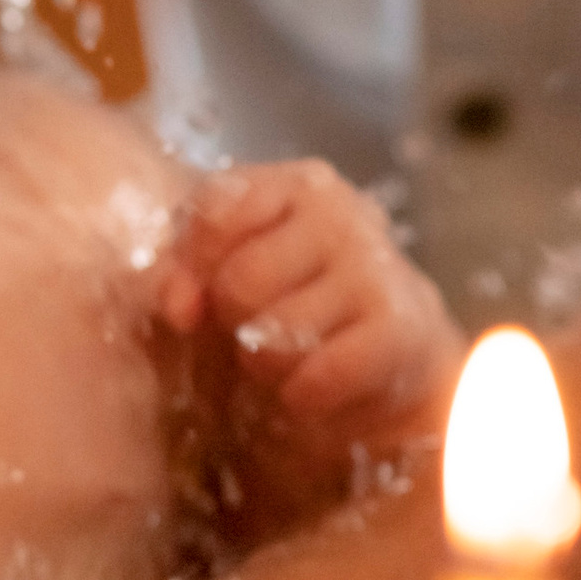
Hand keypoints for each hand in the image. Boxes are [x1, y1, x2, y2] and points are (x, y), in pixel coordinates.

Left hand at [156, 159, 461, 446]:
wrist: (390, 352)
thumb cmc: (293, 298)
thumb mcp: (227, 270)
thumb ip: (182, 274)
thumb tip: (178, 307)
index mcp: (296, 184)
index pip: (213, 213)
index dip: (193, 267)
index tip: (201, 293)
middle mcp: (342, 212)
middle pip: (241, 281)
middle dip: (234, 322)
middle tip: (257, 328)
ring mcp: (378, 266)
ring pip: (277, 335)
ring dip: (267, 365)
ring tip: (289, 355)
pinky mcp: (402, 327)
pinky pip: (321, 374)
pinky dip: (302, 395)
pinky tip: (312, 386)